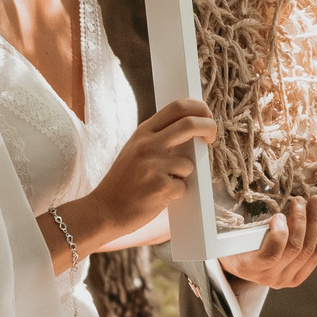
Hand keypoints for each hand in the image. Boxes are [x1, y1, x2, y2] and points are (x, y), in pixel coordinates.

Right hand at [90, 100, 213, 232]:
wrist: (104, 210)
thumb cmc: (123, 182)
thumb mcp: (135, 150)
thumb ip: (158, 138)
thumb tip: (193, 130)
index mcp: (142, 133)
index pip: (176, 107)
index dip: (198, 108)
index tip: (206, 116)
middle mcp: (148, 145)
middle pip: (190, 124)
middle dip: (209, 127)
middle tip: (211, 137)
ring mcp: (154, 165)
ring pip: (189, 165)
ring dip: (182, 176)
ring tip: (161, 184)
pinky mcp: (161, 187)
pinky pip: (184, 187)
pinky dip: (176, 193)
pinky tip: (158, 196)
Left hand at [220, 196, 316, 288]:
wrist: (223, 256)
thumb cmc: (257, 246)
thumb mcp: (288, 242)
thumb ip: (314, 237)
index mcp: (297, 275)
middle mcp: (285, 279)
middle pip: (309, 247)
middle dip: (315, 220)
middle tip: (315, 200)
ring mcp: (269, 275)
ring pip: (295, 246)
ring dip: (299, 220)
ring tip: (298, 202)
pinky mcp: (254, 267)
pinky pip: (275, 249)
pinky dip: (281, 230)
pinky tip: (279, 217)